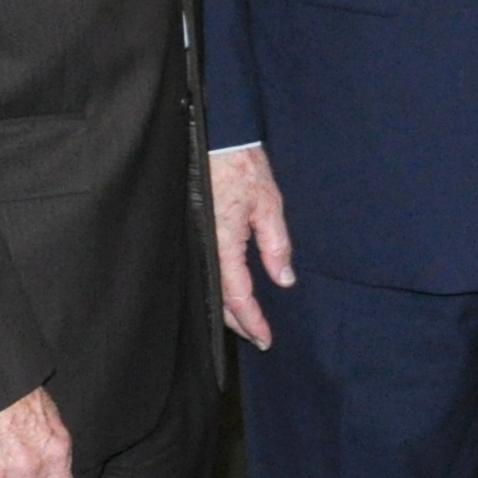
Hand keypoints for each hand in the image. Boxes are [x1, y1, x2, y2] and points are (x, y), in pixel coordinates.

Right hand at [211, 145, 295, 350]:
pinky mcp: (194, 231)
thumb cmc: (243, 167)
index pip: (237, 294)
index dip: (251, 320)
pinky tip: (227, 293)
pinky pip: (205, 269)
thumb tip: (283, 280)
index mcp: (223, 242)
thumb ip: (276, 245)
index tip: (265, 339)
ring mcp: (195, 240)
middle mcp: (204, 246)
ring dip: (226, 308)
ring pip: (210, 286)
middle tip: (259, 338)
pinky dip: (217, 287)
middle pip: (219, 298)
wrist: (216, 138)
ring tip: (246, 324)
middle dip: (238, 322)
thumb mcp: (269, 204)